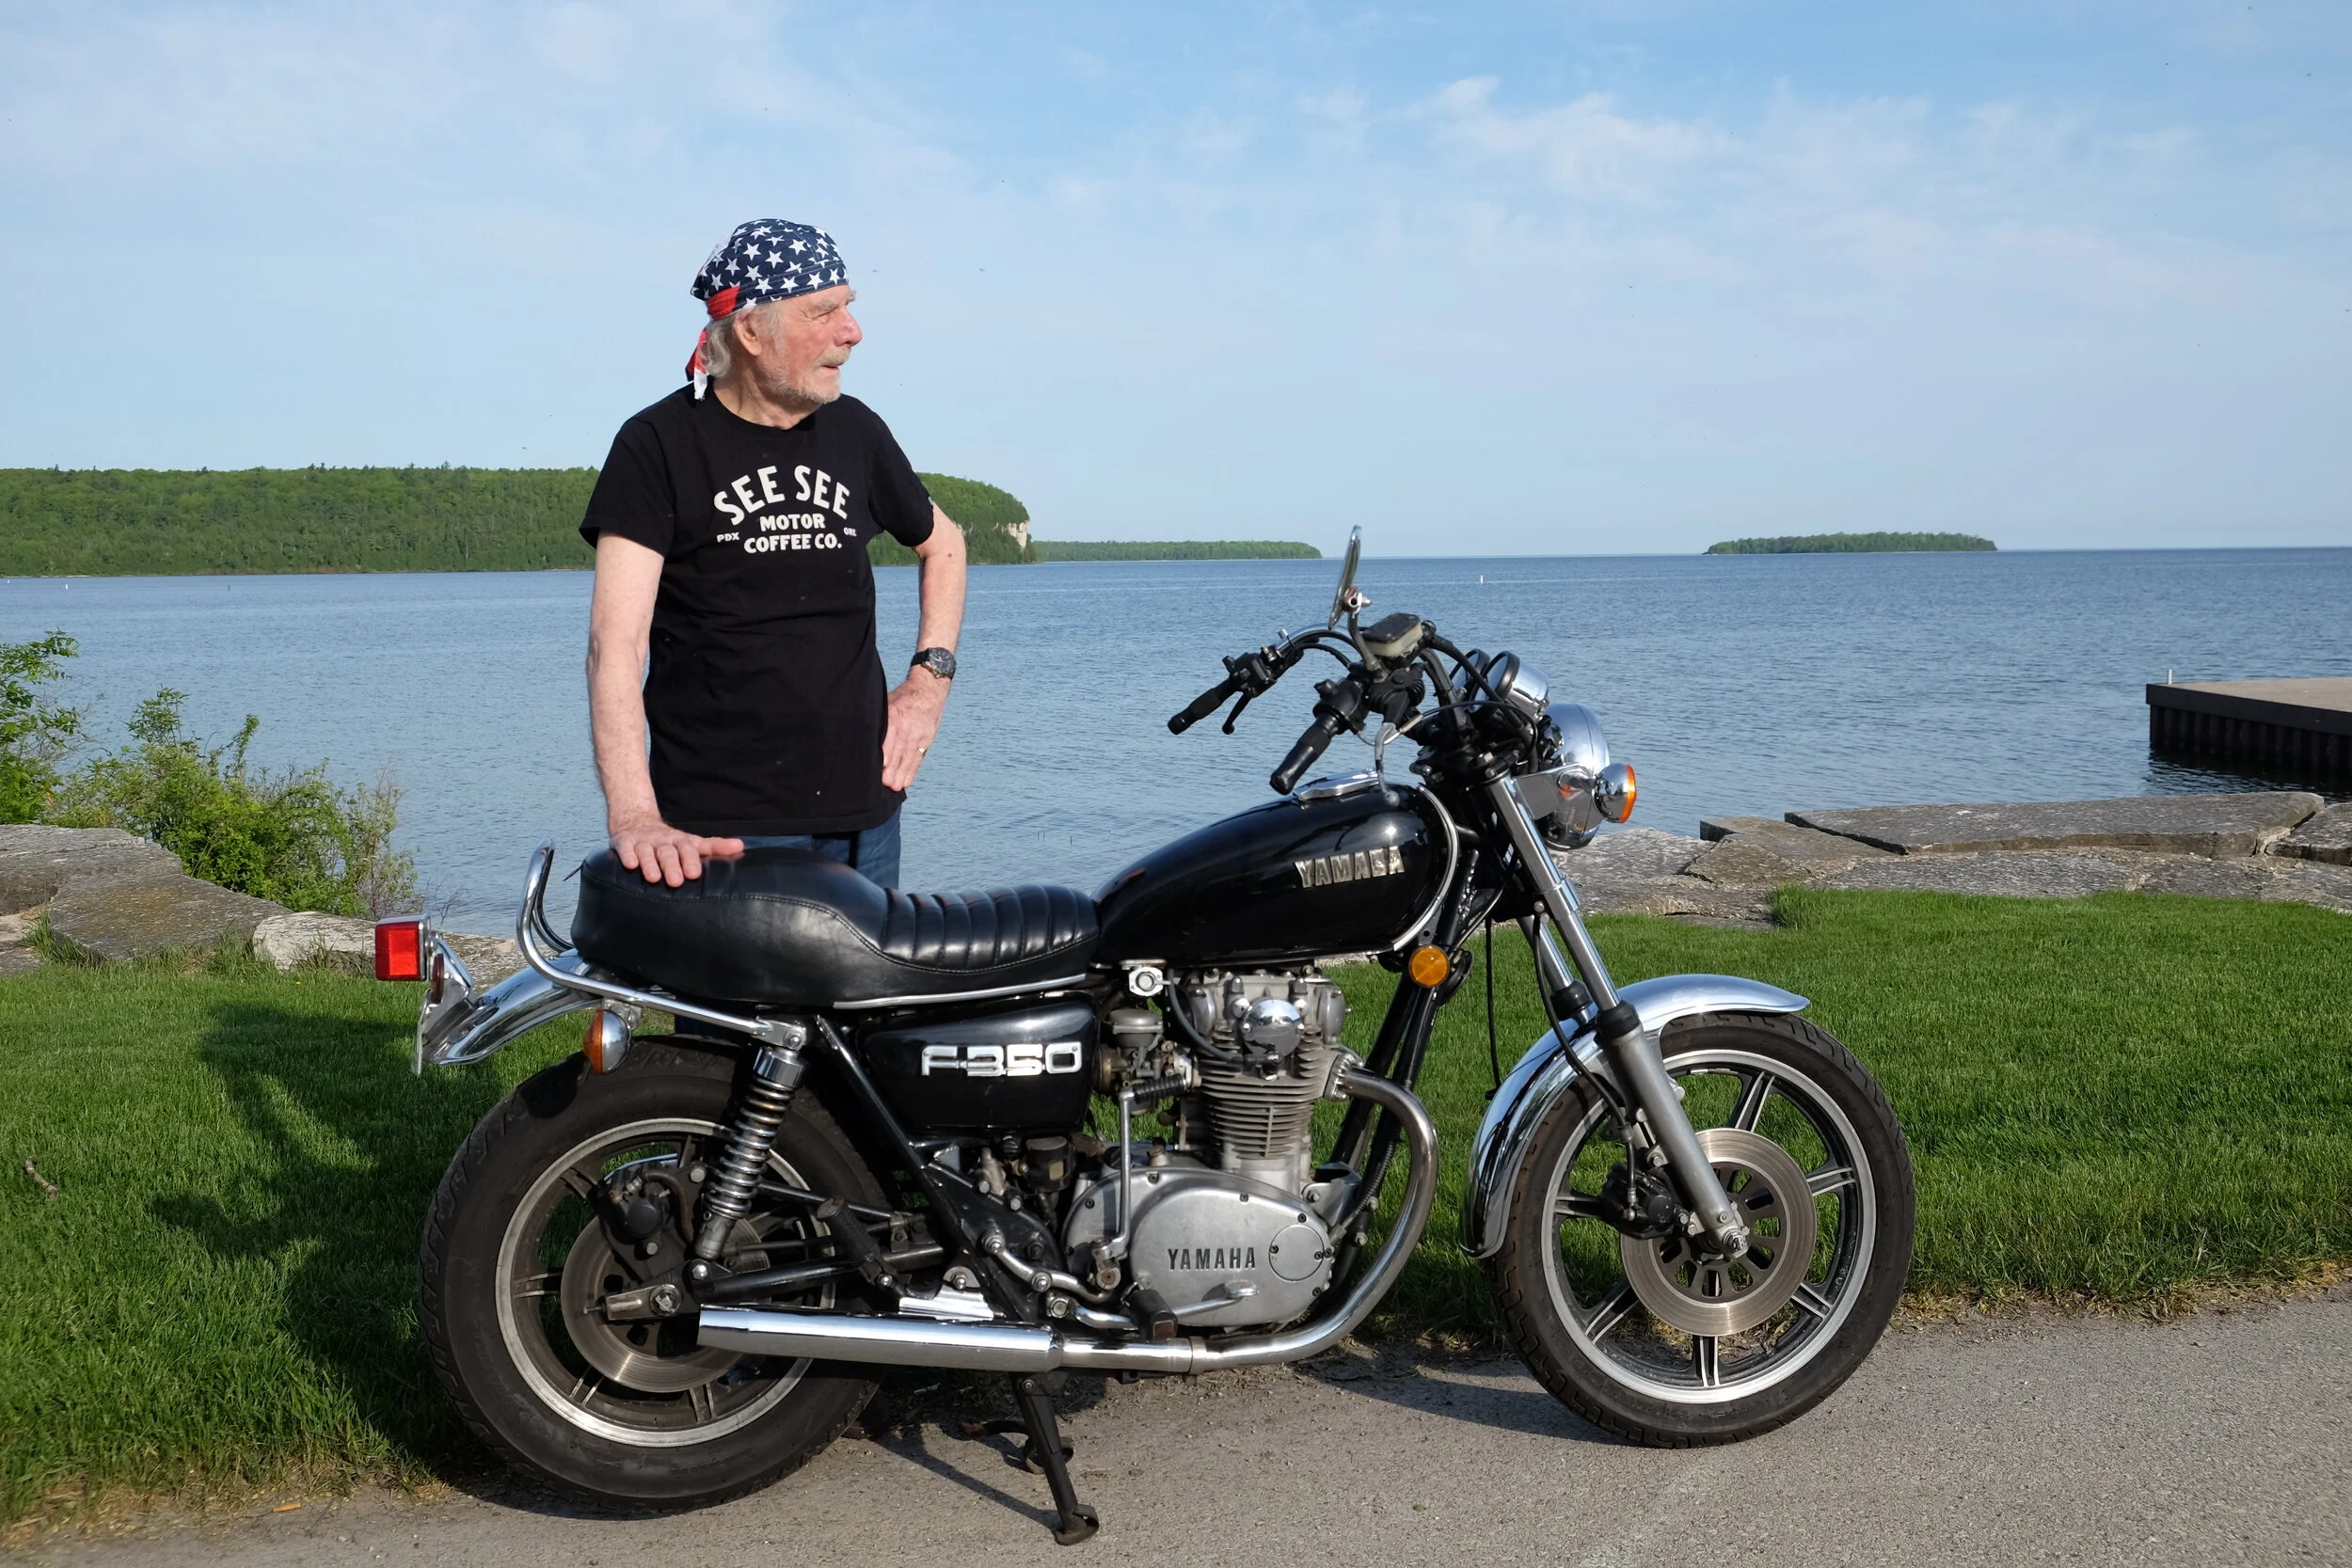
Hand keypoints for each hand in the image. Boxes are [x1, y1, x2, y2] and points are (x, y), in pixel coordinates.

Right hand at [609, 814, 744, 886]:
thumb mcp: (693, 842)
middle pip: (668, 852)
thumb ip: (715, 847)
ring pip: (646, 851)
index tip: (695, 873)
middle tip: (677, 881)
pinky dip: (627, 855)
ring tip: (654, 878)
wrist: (636, 821)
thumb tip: (741, 846)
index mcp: (680, 841)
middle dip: (672, 865)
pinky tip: (630, 865)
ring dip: (650, 863)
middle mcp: (662, 840)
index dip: (691, 860)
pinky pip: (625, 848)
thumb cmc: (670, 841)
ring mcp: (643, 841)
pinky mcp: (624, 842)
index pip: (688, 849)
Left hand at [882, 668, 948, 791]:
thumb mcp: (887, 701)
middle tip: (886, 783)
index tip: (883, 764)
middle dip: (894, 767)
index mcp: (896, 714)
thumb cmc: (901, 698)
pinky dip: (912, 771)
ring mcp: (919, 734)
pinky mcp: (926, 740)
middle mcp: (908, 726)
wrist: (929, 691)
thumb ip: (877, 717)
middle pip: (900, 749)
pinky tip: (906, 782)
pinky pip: (919, 758)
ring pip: (909, 756)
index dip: (887, 750)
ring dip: (902, 773)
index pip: (891, 735)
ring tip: (894, 787)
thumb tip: (859, 733)